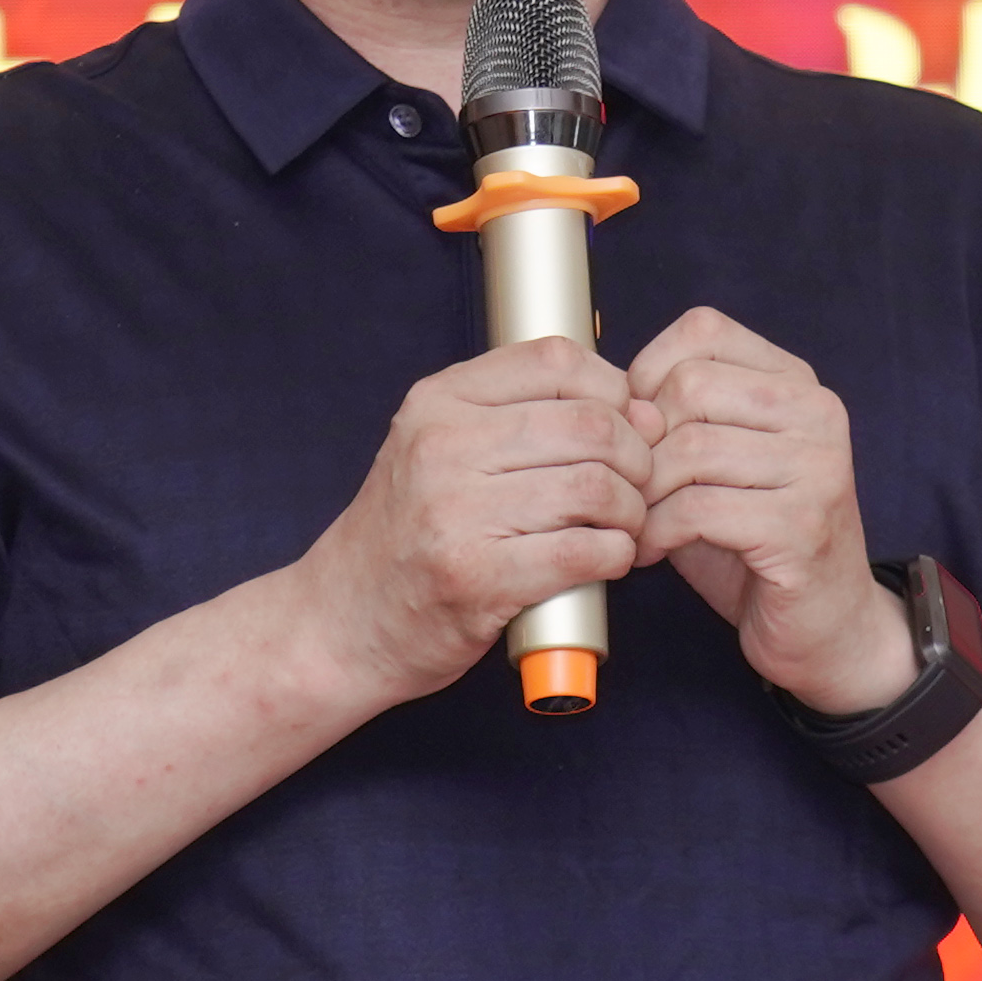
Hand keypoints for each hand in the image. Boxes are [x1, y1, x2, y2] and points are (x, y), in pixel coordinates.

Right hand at [289, 342, 652, 702]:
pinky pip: (584, 551)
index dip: (613, 390)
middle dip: (636, 458)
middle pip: (589, 424)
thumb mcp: (440, 448)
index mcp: (438, 403)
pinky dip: (616, 555)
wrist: (342, 620)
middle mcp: (442, 447)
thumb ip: (523, 416)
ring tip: (623, 527)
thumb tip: (638, 411)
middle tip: (637, 487)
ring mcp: (456, 513)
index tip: (623, 426)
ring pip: (595, 486)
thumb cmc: (409, 533)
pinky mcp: (477, 578)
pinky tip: (608, 560)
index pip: (556, 360)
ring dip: (631, 511)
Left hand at [626, 309, 908, 711]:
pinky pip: (699, 509)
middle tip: (630, 490)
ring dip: (643, 495)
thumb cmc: (755, 543)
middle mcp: (817, 414)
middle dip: (641, 444)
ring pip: (689, 449)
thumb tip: (615, 402)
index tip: (637, 433)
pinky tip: (652, 552)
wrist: (826, 626)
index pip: (703, 331)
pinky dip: (657, 533)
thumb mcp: (712, 465)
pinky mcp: (802, 526)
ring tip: (635, 524)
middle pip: (689, 388)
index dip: (648, 374)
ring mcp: (817, 468)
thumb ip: (671, 424)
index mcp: (796, 384)